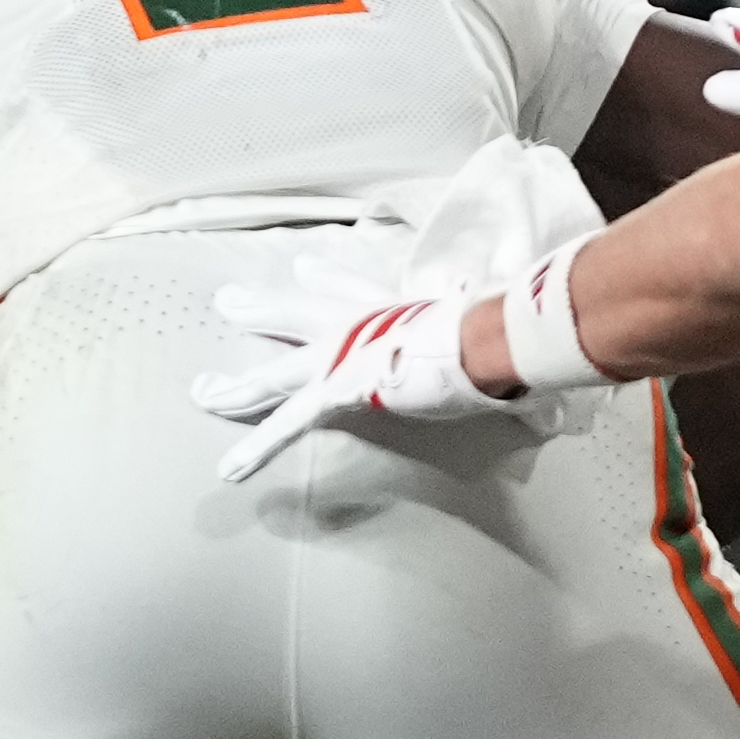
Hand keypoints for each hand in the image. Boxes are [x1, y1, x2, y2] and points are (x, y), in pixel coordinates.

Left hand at [194, 275, 507, 485]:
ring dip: (236, 386)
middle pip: (294, 319)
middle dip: (260, 312)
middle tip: (229, 304)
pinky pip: (286, 425)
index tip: (305, 269)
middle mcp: (357, 326)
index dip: (327, 280)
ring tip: (202, 393)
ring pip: (274, 374)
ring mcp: (340, 356)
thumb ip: (496, 326)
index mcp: (390, 310)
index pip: (350, 292)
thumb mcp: (490, 319)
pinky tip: (230, 469)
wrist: (486, 338)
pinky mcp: (337, 390)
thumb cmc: (495, 330)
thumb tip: (537, 362)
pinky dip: (256, 449)